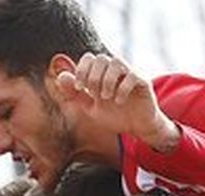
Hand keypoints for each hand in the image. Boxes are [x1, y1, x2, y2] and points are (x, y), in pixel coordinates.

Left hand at [54, 53, 178, 151]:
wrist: (136, 128)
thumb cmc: (114, 116)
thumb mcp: (90, 108)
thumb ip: (75, 94)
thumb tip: (61, 76)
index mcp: (102, 73)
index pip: (89, 58)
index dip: (81, 70)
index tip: (79, 87)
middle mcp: (116, 69)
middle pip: (101, 58)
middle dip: (93, 77)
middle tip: (95, 95)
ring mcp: (130, 73)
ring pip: (116, 62)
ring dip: (106, 80)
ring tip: (105, 97)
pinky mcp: (143, 81)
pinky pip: (132, 75)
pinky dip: (122, 88)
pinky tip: (118, 101)